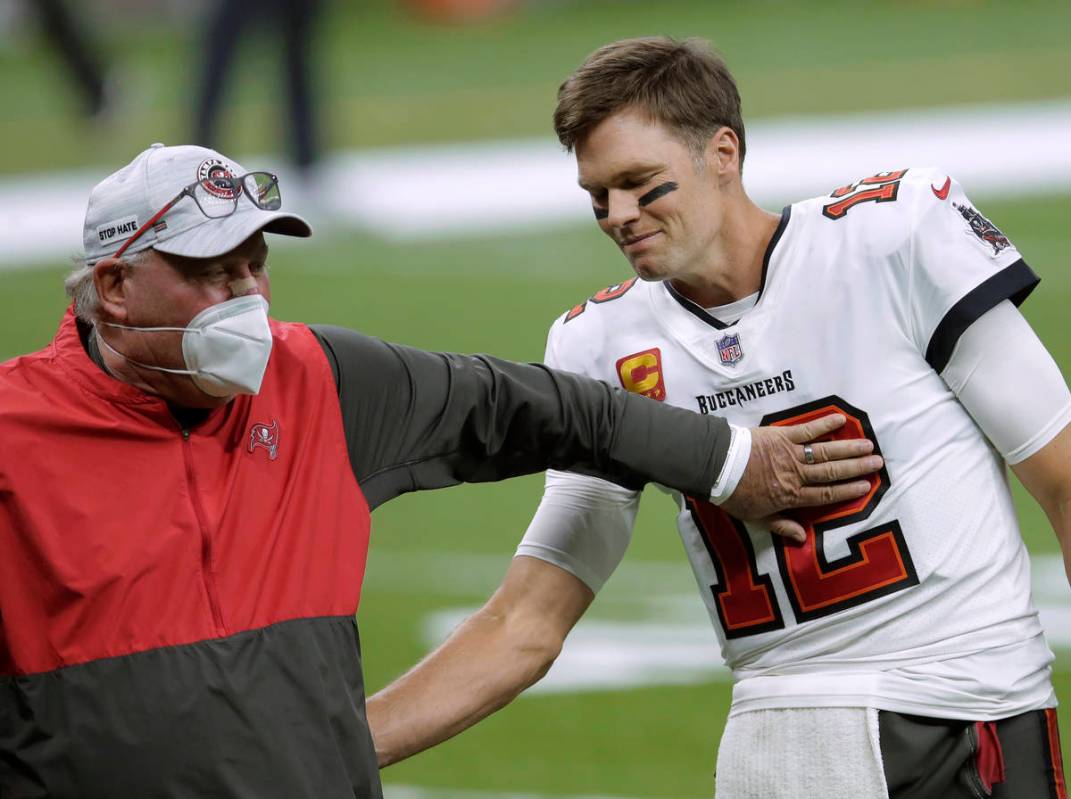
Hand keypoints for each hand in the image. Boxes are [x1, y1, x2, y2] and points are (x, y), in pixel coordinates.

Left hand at [719, 414, 881, 542]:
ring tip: (869, 446)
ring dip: (848, 448)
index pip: (826, 494)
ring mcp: (791, 454)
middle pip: (833, 472)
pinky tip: (840, 420)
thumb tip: (802, 537)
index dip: (848, 490)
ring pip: (826, 452)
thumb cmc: (734, 494)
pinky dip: (824, 425)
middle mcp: (796, 475)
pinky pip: (807, 430)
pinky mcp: (782, 436)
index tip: (867, 486)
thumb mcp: (755, 518)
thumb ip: (780, 526)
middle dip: (857, 468)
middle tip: (877, 463)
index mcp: (791, 496)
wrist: (716, 467)